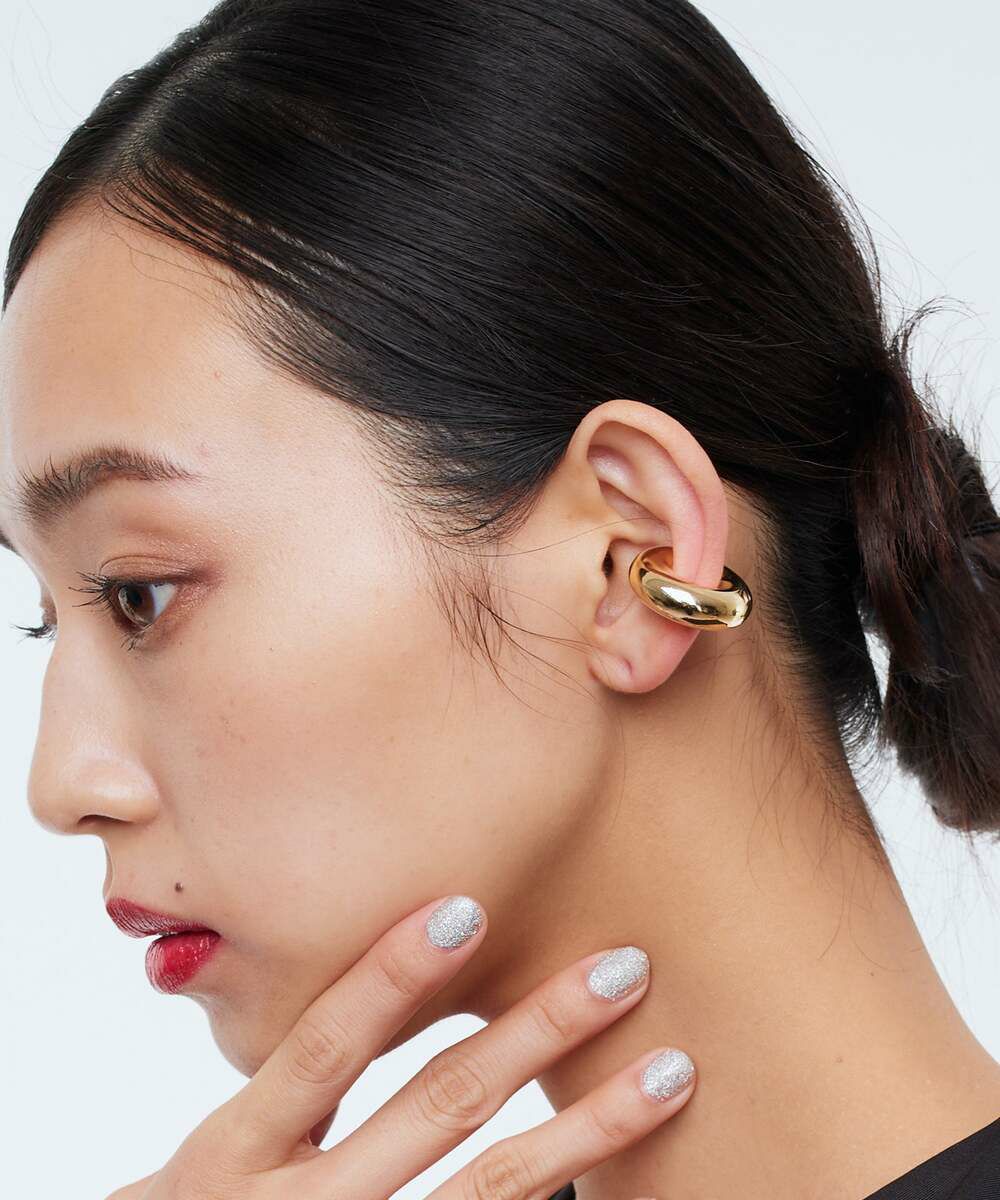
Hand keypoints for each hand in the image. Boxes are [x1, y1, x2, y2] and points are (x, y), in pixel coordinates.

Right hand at [106, 894, 694, 1198]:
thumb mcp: (213, 1152)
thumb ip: (285, 1084)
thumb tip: (380, 970)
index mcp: (234, 1153)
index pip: (323, 1049)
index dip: (391, 977)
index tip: (469, 907)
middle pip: (436, 1108)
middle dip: (537, 1030)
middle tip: (622, 964)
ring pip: (493, 1187)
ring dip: (590, 1126)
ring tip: (670, 1068)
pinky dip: (563, 1196)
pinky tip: (633, 1170)